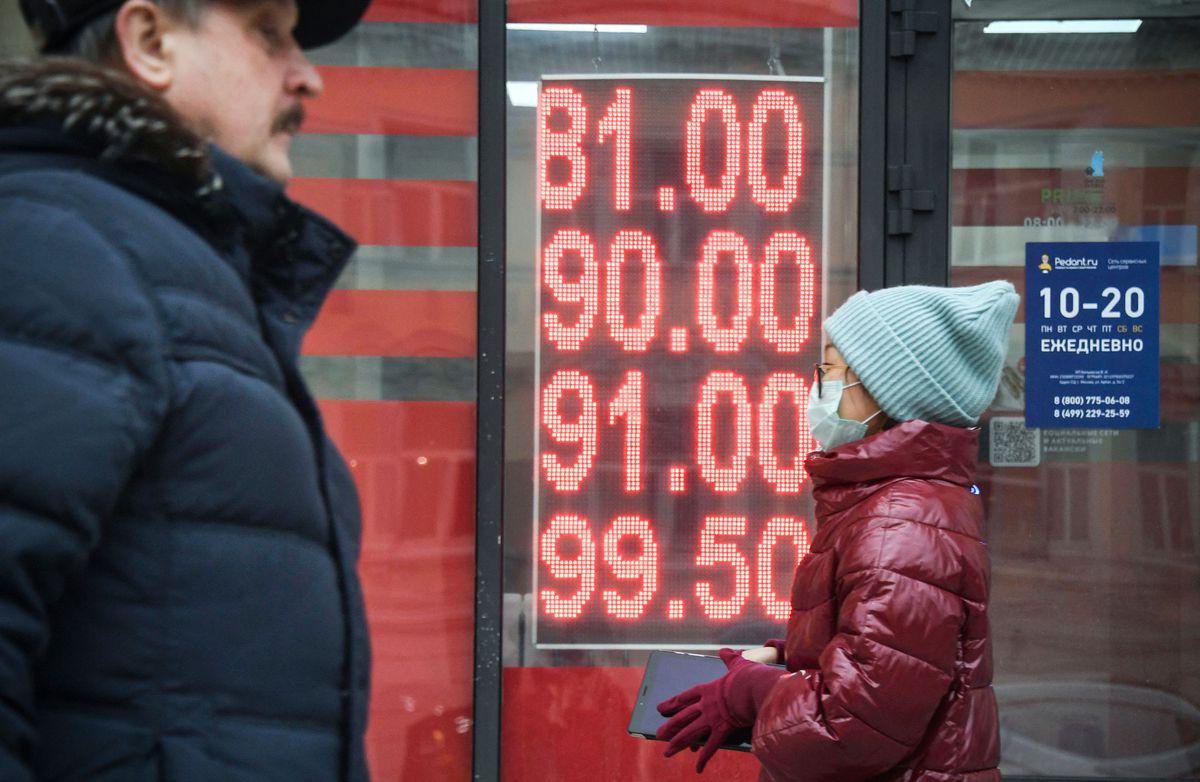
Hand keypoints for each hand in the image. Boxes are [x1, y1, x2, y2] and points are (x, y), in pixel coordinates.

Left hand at [656, 649, 784, 772]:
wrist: (756, 689)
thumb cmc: (748, 676)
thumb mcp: (737, 663)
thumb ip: (729, 658)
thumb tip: (725, 651)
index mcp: (707, 689)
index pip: (685, 697)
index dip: (672, 703)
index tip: (661, 708)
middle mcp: (706, 705)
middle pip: (683, 717)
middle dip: (670, 726)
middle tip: (659, 734)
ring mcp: (712, 718)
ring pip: (690, 733)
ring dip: (678, 743)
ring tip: (667, 752)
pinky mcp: (722, 730)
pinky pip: (711, 747)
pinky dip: (703, 758)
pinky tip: (697, 768)